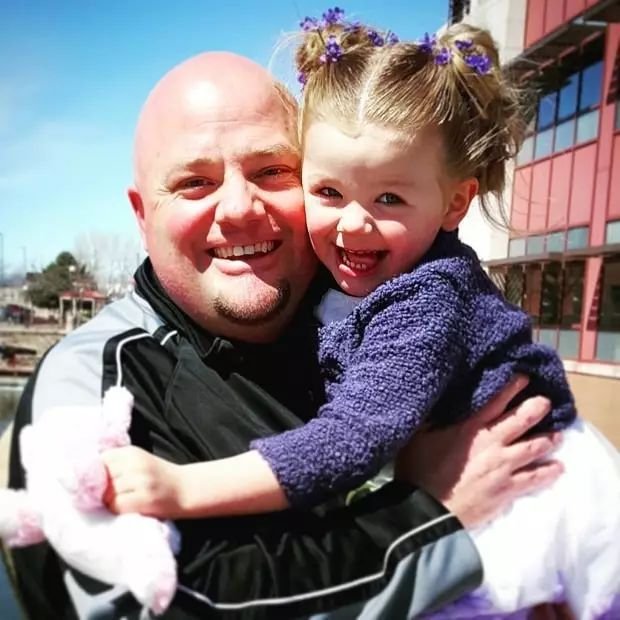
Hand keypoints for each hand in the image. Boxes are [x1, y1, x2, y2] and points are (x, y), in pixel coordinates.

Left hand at [102, 446, 185, 517]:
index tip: (98, 485)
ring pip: (107, 494)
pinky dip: (118, 510)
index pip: (99, 461)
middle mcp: (135, 463)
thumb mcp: (139, 462)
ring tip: (125, 501)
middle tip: (115, 496)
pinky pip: (117, 506)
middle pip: (101, 479)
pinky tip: (131, 508)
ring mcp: (141, 480)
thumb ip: (116, 465)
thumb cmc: (158, 478)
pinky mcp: (144, 498)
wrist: (187, 489)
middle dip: (101, 490)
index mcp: (131, 452)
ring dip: (110, 502)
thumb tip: (84, 479)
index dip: (95, 475)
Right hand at [395, 376, 562, 527]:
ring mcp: (503, 466)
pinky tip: (558, 468)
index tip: (524, 378)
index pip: (497, 401)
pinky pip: (535, 478)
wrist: (427, 510)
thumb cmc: (419, 470)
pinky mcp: (508, 489)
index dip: (513, 387)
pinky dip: (549, 472)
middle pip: (523, 419)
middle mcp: (492, 442)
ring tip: (558, 434)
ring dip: (549, 438)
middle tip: (546, 402)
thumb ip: (435, 418)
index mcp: (470, 427)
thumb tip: (441, 401)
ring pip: (535, 447)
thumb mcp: (420, 435)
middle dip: (537, 407)